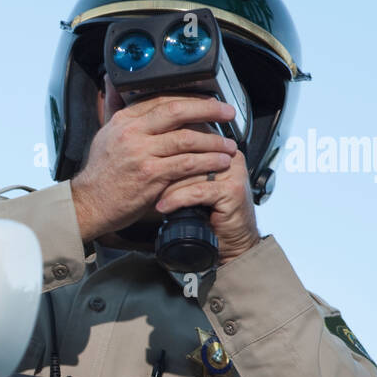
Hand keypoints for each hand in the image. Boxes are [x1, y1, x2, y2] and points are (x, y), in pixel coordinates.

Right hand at [68, 95, 238, 242]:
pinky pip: (187, 163)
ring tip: (228, 144)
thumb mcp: (104, 134)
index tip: (208, 101)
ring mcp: (141, 153)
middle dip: (209, 109)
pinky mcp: (151, 175)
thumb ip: (113, 107)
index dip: (191, 98)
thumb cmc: (100, 174)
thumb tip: (113, 82)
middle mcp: (132, 133)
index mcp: (124, 120)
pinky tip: (219, 161)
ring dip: (214, 140)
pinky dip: (208, 161)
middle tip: (228, 113)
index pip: (162, 99)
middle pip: (178, 110)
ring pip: (187, 138)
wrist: (89, 204)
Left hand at [154, 148, 260, 265]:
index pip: (190, 136)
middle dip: (164, 166)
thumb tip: (148, 157)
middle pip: (190, 152)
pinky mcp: (232, 190)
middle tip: (143, 177)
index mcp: (221, 148)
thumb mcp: (191, 185)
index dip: (166, 147)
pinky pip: (197, 191)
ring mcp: (233, 172)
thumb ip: (180, 167)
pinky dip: (177, 200)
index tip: (145, 158)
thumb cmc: (210, 214)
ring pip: (191, 171)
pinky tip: (163, 207)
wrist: (232, 241)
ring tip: (150, 197)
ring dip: (167, 186)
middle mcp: (230, 156)